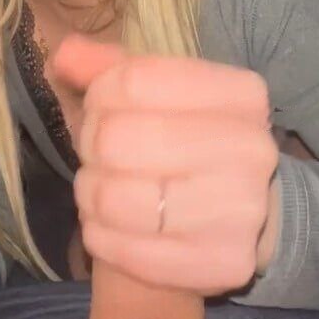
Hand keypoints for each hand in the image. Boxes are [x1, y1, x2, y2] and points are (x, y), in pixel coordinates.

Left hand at [52, 34, 278, 295]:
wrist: (238, 218)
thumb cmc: (187, 141)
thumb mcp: (157, 93)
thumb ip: (109, 68)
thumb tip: (65, 54)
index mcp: (243, 94)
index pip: (134, 80)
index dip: (99, 96)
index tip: (100, 109)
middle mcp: (253, 149)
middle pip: (118, 138)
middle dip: (91, 146)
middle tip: (98, 155)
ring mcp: (244, 211)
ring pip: (115, 198)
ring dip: (91, 195)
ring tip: (101, 192)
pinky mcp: (224, 264)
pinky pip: (124, 250)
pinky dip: (101, 237)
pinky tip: (112, 228)